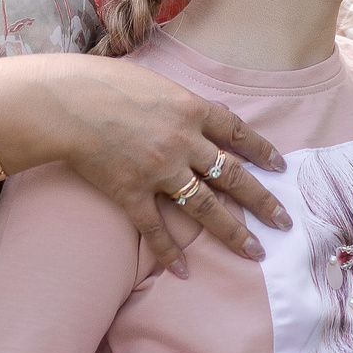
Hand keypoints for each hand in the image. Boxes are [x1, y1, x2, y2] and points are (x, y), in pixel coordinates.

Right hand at [0, 53, 290, 276]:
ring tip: (255, 252)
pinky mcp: (132, 192)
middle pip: (233, 177)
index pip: (238, 134)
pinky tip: (183, 270)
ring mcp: (160, 171)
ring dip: (232, 232)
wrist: (67, 102)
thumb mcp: (156, 82)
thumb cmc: (105, 82)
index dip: (262, 152)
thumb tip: (200, 114)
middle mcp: (184, 143)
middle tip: (284, 222)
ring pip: (205, 208)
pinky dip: (169, 252)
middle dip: (263, 201)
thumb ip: (181, 103)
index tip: (280, 168)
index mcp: (192, 111)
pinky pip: (156, 228)